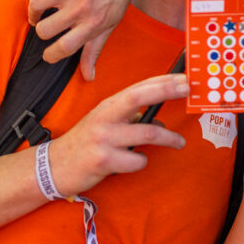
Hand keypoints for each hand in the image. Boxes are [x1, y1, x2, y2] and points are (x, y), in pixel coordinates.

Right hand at [28, 0, 140, 80]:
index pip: (65, 48)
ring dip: (33, 13)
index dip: (51, 56)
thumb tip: (89, 77)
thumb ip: (94, 50)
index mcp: (94, 23)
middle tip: (47, 29)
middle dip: (42, 33)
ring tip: (39, 15)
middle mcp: (82, 7)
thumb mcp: (109, 25)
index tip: (49, 55)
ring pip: (36, 5)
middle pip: (45, 29)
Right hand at [48, 73, 188, 196]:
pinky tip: (135, 162)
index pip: (138, 87)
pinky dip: (142, 162)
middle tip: (188, 89)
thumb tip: (160, 123)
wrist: (55, 166)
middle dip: (166, 90)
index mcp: (108, 106)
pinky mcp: (103, 161)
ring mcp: (104, 138)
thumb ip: (132, 119)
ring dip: (169, 139)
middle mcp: (105, 118)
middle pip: (139, 98)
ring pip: (147, 134)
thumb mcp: (106, 123)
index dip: (162, 81)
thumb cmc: (86, 142)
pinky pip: (137, 161)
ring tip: (179, 142)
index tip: (184, 78)